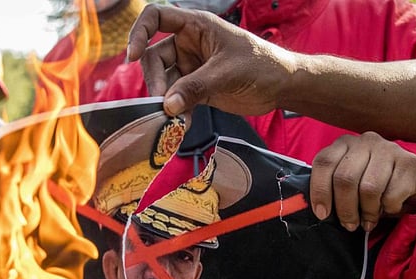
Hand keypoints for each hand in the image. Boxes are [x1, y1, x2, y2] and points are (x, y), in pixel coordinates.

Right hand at [127, 4, 295, 116]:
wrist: (283, 86)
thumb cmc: (261, 64)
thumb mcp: (227, 72)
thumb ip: (195, 87)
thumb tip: (166, 106)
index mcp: (196, 26)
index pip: (156, 17)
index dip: (139, 33)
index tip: (132, 55)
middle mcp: (188, 44)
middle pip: (154, 57)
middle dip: (156, 80)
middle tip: (163, 104)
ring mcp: (191, 67)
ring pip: (164, 81)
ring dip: (165, 101)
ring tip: (175, 119)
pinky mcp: (196, 89)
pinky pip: (176, 99)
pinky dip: (176, 112)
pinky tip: (182, 124)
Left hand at [310, 132, 415, 231]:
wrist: (411, 179)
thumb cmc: (371, 183)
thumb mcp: (348, 180)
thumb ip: (331, 187)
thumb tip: (316, 210)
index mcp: (344, 144)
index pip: (324, 162)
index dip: (320, 191)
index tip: (322, 214)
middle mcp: (366, 141)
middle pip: (345, 179)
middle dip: (345, 209)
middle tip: (348, 225)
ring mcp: (389, 149)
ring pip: (369, 188)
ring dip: (367, 212)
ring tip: (368, 220)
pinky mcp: (410, 163)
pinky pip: (391, 195)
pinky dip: (388, 208)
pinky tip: (389, 207)